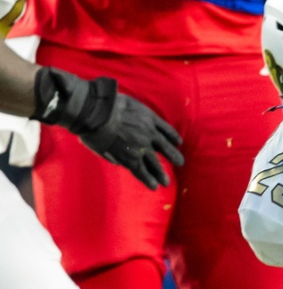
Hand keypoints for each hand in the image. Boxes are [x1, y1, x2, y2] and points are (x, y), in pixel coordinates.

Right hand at [32, 68, 184, 189]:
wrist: (97, 112)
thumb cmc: (106, 104)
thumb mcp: (128, 102)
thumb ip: (134, 113)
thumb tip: (136, 119)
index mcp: (149, 118)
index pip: (166, 129)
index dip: (172, 137)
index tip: (178, 142)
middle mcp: (149, 133)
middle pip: (165, 147)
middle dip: (173, 156)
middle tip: (180, 162)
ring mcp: (140, 146)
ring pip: (155, 162)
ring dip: (161, 172)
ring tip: (166, 181)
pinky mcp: (129, 157)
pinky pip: (141, 171)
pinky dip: (148, 179)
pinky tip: (154, 186)